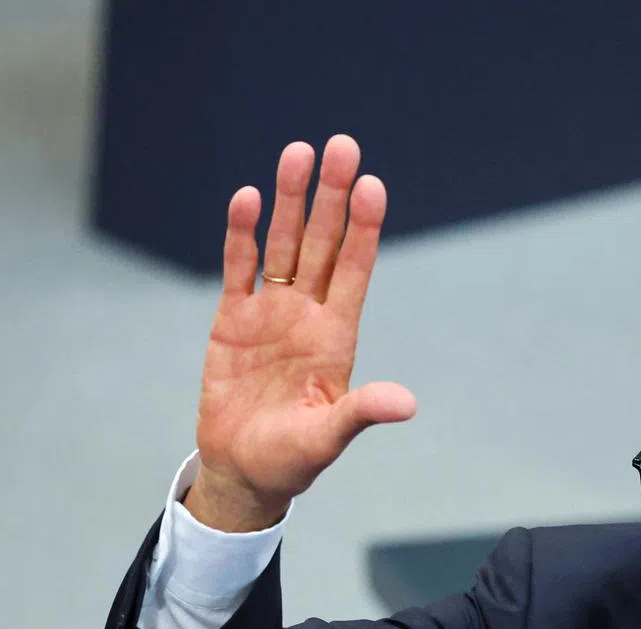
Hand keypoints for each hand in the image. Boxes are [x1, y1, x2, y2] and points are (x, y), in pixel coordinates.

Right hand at [187, 134, 415, 531]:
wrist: (245, 470)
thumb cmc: (292, 459)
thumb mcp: (328, 437)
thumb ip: (362, 412)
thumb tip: (407, 404)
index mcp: (337, 339)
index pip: (355, 272)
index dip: (364, 231)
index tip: (373, 187)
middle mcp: (309, 317)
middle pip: (322, 245)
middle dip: (331, 198)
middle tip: (342, 146)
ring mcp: (271, 315)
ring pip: (282, 246)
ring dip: (288, 201)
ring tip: (297, 152)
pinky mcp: (233, 321)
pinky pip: (239, 269)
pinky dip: (241, 236)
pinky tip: (248, 197)